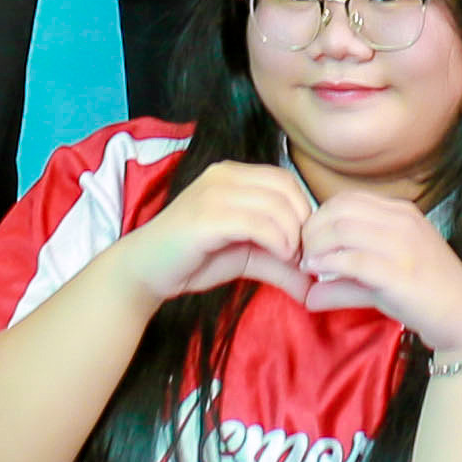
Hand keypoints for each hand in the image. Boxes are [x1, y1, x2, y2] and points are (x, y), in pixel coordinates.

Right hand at [121, 156, 315, 303]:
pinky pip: (257, 223)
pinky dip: (277, 241)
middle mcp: (223, 176)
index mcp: (232, 175)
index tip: (305, 245)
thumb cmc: (194, 259)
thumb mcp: (247, 257)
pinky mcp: (205, 218)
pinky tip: (279, 257)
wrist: (145, 271)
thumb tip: (316, 286)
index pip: (285, 180)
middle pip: (286, 188)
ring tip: (290, 259)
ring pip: (275, 204)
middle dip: (302, 222)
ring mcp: (213, 194)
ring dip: (292, 235)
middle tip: (301, 254)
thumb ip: (281, 264)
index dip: (304, 210)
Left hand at [296, 189, 461, 361]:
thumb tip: (306, 295)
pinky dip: (328, 267)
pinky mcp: (400, 272)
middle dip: (312, 232)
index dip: (319, 218)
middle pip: (338, 210)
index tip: (309, 243)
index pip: (346, 200)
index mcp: (400, 212)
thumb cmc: (423, 293)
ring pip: (342, 230)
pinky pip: (353, 261)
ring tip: (310, 267)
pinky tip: (319, 279)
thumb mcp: (383, 276)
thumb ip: (345, 280)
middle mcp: (402, 221)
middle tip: (303, 256)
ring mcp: (403, 244)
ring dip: (316, 249)